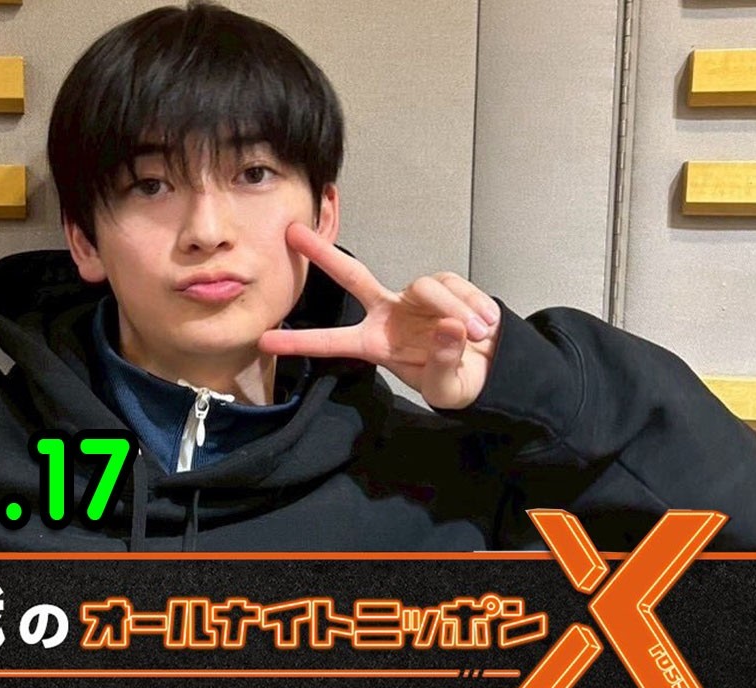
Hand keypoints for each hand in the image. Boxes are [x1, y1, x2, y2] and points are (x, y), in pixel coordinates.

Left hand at [258, 223, 500, 409]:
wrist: (491, 372)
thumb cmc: (455, 380)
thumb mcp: (446, 386)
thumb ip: (442, 361)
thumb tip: (447, 326)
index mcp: (376, 343)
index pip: (332, 342)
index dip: (300, 342)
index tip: (265, 340)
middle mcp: (388, 314)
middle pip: (352, 277)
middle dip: (323, 254)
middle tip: (293, 233)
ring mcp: (415, 298)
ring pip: (427, 287)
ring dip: (454, 309)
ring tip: (476, 335)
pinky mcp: (446, 286)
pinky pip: (456, 288)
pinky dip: (473, 307)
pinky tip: (484, 326)